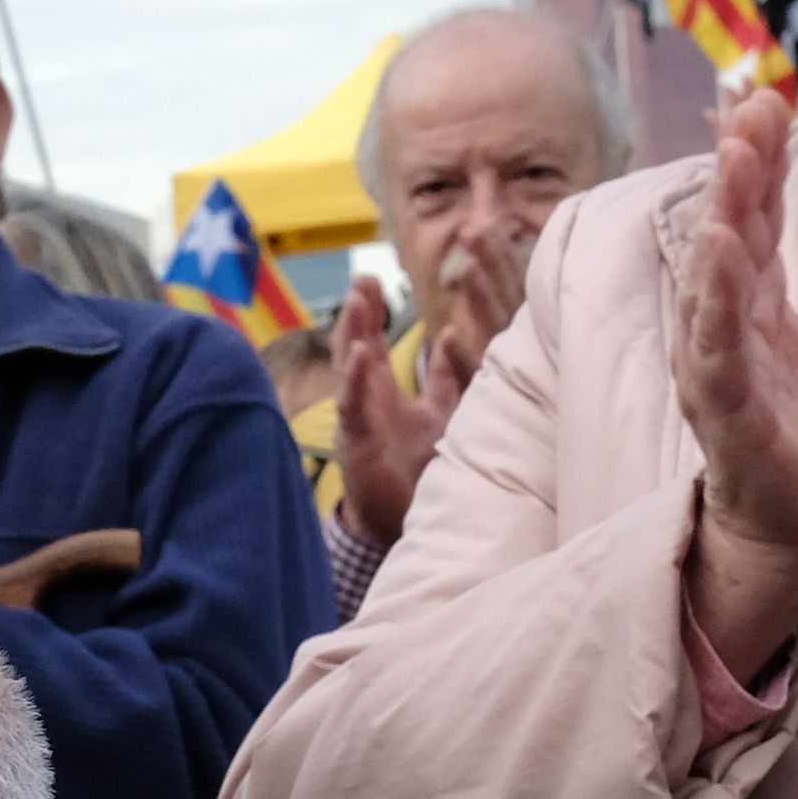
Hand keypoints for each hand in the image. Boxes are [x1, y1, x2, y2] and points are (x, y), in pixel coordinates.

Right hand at [327, 279, 451, 548]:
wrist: (399, 521)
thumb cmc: (415, 471)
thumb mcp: (438, 414)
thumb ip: (443, 380)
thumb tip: (448, 338)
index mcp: (381, 391)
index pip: (374, 341)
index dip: (372, 312)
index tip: (372, 279)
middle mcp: (365, 399)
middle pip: (356, 344)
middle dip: (359, 312)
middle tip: (363, 278)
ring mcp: (357, 417)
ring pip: (349, 366)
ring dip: (353, 332)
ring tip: (358, 301)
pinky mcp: (355, 439)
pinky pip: (351, 402)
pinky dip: (354, 377)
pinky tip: (360, 352)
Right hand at [663, 69, 797, 683]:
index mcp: (757, 305)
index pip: (752, 218)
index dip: (758, 160)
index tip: (767, 97)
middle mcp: (726, 328)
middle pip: (728, 235)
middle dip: (736, 171)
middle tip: (748, 107)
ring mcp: (721, 372)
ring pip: (714, 284)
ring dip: (721, 220)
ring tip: (733, 162)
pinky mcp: (730, 418)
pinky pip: (716, 354)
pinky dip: (715, 305)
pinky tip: (720, 257)